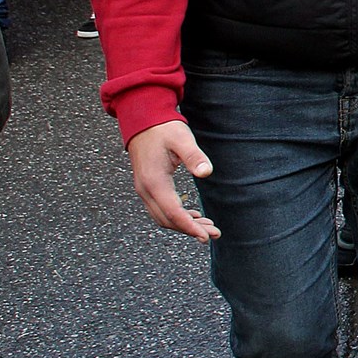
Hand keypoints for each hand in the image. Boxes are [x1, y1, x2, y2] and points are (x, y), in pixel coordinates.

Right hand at [126, 120, 219, 241]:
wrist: (143, 121)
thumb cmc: (164, 129)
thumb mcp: (182, 139)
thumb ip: (194, 156)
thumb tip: (206, 172)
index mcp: (154, 182)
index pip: (173, 213)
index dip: (190, 227)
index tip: (207, 237)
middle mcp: (145, 190)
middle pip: (167, 220)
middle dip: (190, 230)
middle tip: (214, 234)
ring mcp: (144, 189)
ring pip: (162, 217)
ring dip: (184, 225)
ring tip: (208, 227)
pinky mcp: (147, 186)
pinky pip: (160, 209)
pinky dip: (176, 216)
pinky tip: (193, 216)